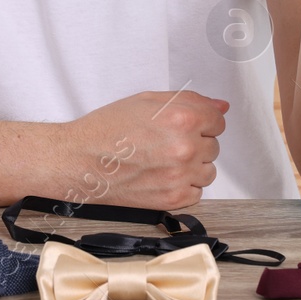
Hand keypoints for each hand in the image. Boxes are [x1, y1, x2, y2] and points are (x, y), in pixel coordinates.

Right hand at [65, 90, 227, 209]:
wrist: (80, 161)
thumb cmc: (108, 129)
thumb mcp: (147, 101)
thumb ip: (189, 101)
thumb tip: (221, 106)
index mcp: (181, 117)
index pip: (218, 120)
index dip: (202, 121)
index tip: (188, 125)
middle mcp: (185, 146)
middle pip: (214, 145)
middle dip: (195, 142)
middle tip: (165, 142)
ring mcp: (180, 175)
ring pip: (208, 170)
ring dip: (192, 166)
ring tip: (164, 160)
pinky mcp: (173, 198)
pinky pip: (197, 192)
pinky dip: (184, 186)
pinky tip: (162, 176)